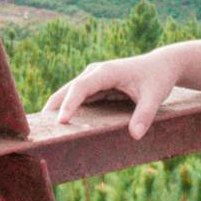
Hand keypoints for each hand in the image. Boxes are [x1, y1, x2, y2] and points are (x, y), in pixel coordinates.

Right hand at [41, 47, 186, 138]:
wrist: (161, 65)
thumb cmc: (157, 79)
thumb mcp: (154, 97)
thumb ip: (144, 115)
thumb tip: (134, 135)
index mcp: (106, 72)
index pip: (82, 87)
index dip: (70, 103)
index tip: (61, 121)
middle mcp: (95, 73)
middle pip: (68, 89)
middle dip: (53, 106)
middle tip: (39, 128)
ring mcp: (93, 79)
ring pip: (69, 93)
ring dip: (56, 108)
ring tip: (43, 129)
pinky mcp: (95, 87)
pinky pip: (77, 99)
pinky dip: (67, 110)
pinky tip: (60, 125)